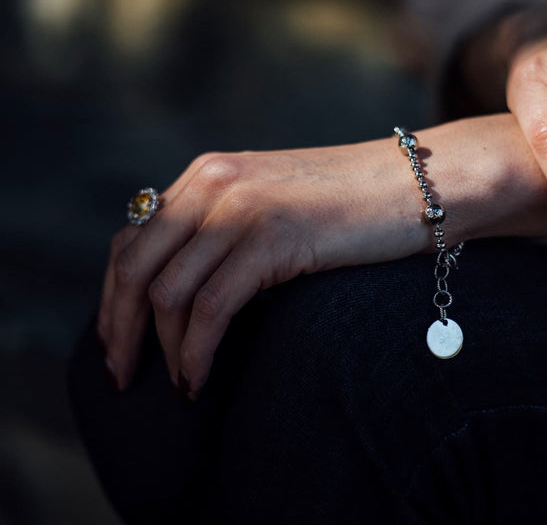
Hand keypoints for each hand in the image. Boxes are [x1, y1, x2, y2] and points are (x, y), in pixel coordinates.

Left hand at [97, 115, 546, 396]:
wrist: (419, 182)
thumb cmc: (354, 203)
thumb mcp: (275, 203)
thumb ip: (226, 227)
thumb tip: (184, 285)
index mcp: (210, 174)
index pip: (133, 236)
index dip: (115, 294)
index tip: (119, 339)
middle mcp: (214, 183)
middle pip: (134, 265)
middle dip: (119, 329)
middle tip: (123, 376)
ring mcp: (241, 207)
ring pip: (167, 292)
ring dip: (162, 350)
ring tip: (178, 386)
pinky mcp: (272, 237)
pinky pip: (209, 308)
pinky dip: (195, 353)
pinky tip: (200, 380)